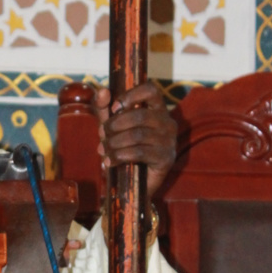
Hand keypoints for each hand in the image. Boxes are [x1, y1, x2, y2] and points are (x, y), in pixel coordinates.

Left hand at [95, 81, 176, 198]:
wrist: (133, 182)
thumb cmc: (124, 147)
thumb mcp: (112, 125)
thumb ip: (104, 108)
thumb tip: (103, 91)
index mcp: (157, 109)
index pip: (151, 90)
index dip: (132, 95)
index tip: (114, 108)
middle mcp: (167, 122)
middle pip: (140, 115)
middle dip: (115, 124)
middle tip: (101, 133)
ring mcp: (169, 141)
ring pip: (138, 135)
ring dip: (114, 142)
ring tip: (103, 149)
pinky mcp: (166, 159)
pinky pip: (140, 153)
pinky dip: (120, 156)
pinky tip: (110, 161)